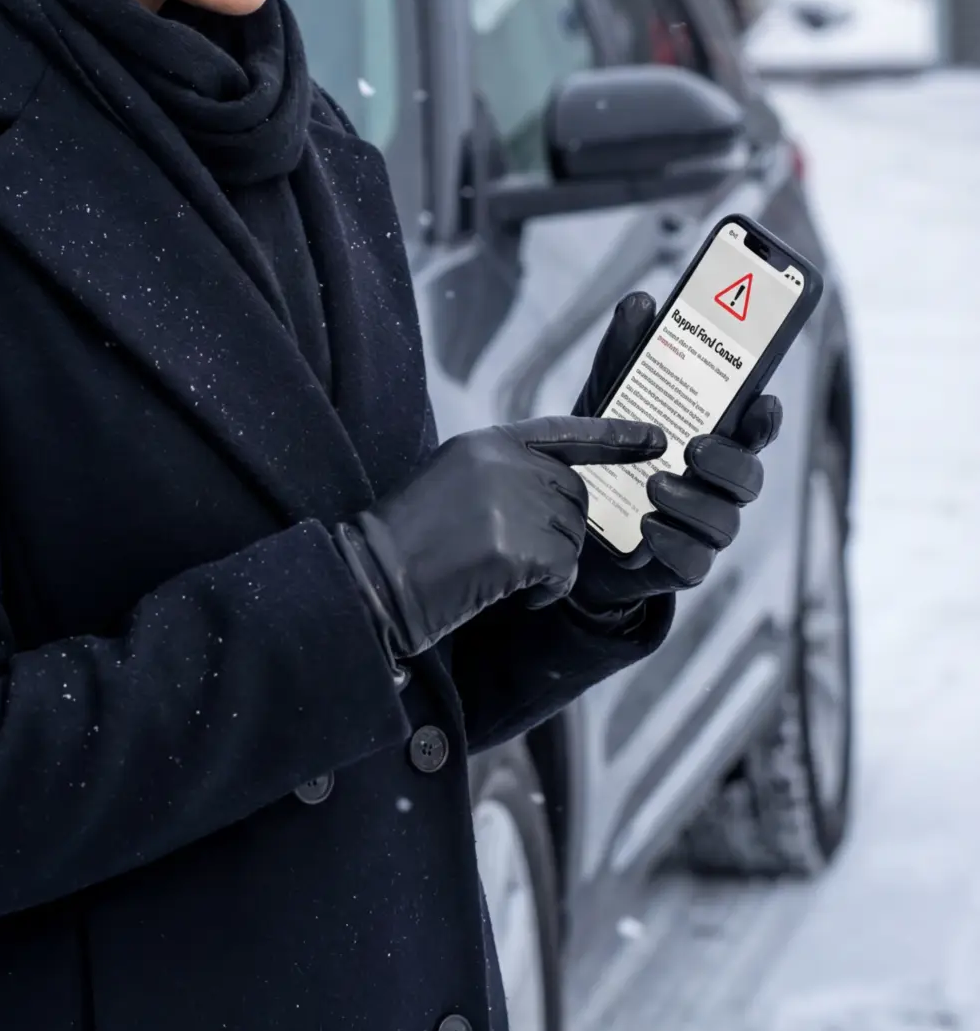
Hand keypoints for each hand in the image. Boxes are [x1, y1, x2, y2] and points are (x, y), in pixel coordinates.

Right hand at [335, 412, 664, 661]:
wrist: (370, 582)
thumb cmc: (405, 544)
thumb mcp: (452, 484)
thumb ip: (503, 477)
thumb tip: (560, 496)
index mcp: (485, 442)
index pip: (564, 431)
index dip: (615, 436)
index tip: (660, 438)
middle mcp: (502, 463)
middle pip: (574, 497)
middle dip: (561, 537)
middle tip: (520, 564)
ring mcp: (509, 502)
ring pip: (572, 538)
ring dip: (552, 570)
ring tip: (506, 582)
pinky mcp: (514, 548)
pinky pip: (563, 574)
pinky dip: (547, 595)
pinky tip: (511, 599)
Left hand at [569, 291, 781, 604]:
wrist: (567, 522)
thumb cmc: (607, 450)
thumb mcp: (607, 397)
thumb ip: (626, 353)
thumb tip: (640, 302)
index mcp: (714, 437)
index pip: (754, 426)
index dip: (765, 417)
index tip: (763, 402)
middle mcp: (718, 483)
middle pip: (749, 475)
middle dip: (730, 461)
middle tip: (695, 447)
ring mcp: (703, 526)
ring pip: (724, 519)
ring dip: (694, 502)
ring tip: (654, 485)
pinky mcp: (680, 563)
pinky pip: (695, 562)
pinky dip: (673, 543)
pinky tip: (647, 527)